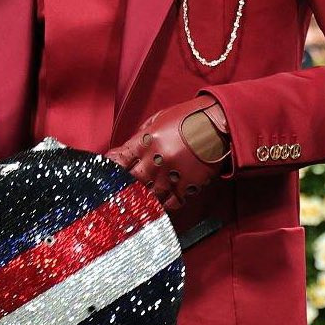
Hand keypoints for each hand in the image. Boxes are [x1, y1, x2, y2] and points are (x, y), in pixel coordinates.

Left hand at [106, 97, 229, 210]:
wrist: (218, 123)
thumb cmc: (187, 118)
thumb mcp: (158, 119)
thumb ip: (141, 135)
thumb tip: (127, 151)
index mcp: (147, 140)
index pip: (120, 159)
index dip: (111, 168)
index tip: (106, 175)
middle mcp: (156, 159)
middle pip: (131, 181)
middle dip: (123, 188)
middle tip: (117, 196)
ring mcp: (172, 174)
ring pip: (150, 196)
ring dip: (142, 201)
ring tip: (134, 207)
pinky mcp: (189, 184)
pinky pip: (172, 202)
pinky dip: (164, 206)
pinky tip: (158, 207)